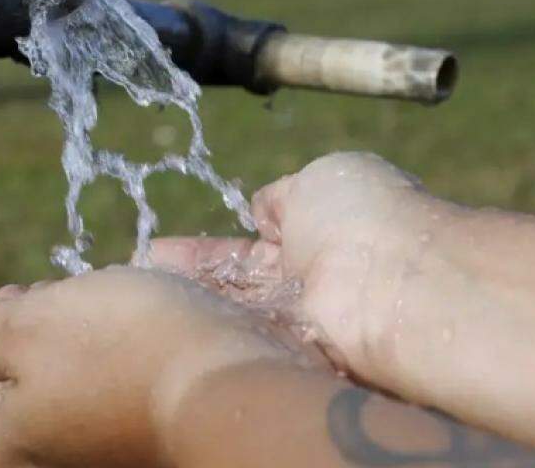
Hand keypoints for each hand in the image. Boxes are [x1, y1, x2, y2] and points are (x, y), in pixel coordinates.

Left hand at [0, 266, 312, 467]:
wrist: (231, 387)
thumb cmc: (120, 348)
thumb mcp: (25, 324)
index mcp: (11, 443)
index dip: (2, 320)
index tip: (31, 288)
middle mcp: (57, 462)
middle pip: (35, 378)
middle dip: (52, 327)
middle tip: (81, 294)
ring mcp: (110, 455)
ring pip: (86, 378)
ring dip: (98, 339)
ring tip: (125, 309)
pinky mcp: (156, 441)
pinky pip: (132, 389)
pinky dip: (138, 358)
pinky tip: (157, 335)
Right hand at [150, 151, 461, 383]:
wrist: (397, 284)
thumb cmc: (365, 217)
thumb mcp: (321, 178)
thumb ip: (285, 196)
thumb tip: (263, 208)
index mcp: (322, 228)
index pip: (255, 241)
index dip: (210, 248)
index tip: (162, 249)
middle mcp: (310, 280)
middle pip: (237, 282)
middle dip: (190, 277)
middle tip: (140, 273)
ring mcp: (300, 321)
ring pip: (235, 311)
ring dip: (191, 302)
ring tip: (138, 296)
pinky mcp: (293, 356)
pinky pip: (242, 340)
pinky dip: (206, 329)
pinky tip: (163, 323)